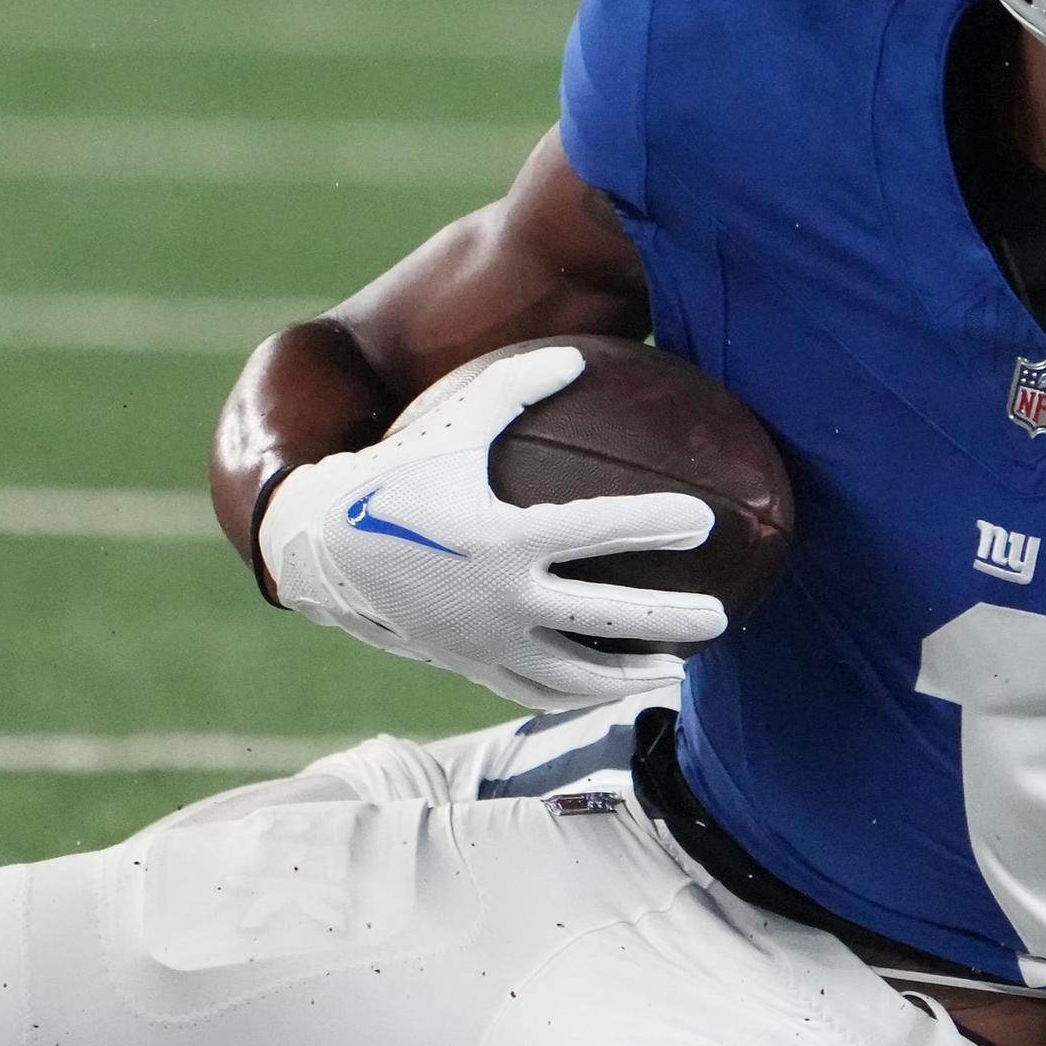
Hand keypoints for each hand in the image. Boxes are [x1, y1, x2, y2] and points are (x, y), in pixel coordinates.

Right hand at [259, 345, 726, 708]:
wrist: (321, 549)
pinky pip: (534, 688)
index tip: (703, 519)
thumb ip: (516, 385)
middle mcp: (503, 595)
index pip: (596, 531)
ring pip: (576, 671)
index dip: (651, 523)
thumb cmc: (396, 475)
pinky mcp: (471, 665)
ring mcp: (488, 639)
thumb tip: (579, 354)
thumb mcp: (452, 423)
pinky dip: (576, 691)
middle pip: (606, 616)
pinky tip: (607, 687)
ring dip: (631, 675)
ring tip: (676, 671)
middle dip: (670, 619)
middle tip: (723, 617)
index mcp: (504, 535)